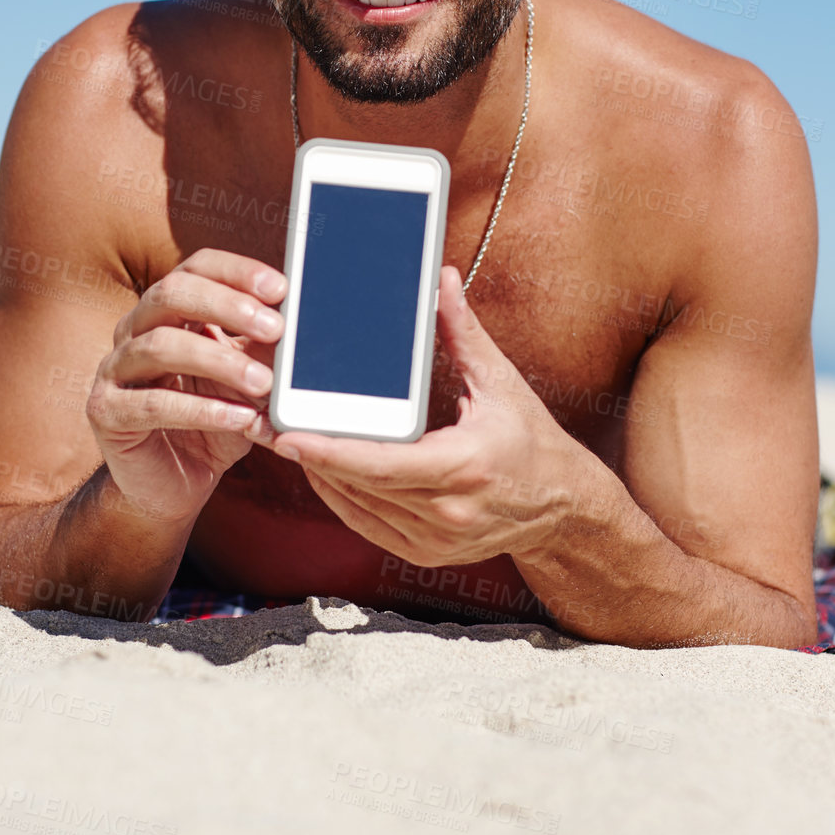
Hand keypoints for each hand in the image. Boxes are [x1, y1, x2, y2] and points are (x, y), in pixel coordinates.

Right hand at [86, 249, 284, 521]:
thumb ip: (264, 352)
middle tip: (276, 329)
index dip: (236, 271)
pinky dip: (202, 410)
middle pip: (171, 294)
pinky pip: (153, 404)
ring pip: (160, 346)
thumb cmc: (213, 424)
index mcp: (167, 311)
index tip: (281, 289)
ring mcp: (114, 369)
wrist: (174, 486)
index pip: (195, 268)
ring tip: (264, 385)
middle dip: (227, 306)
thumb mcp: (248, 383)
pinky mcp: (106, 412)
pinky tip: (240, 419)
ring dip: (220, 361)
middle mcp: (134, 330)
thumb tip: (304, 328)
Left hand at [269, 266, 598, 567]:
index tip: (290, 435)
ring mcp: (435, 540)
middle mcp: (447, 511)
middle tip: (270, 425)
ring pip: (357, 508)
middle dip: (311, 456)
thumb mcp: (502, 384)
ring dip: (320, 476)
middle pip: (360, 485)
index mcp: (464, 466)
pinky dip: (341, 498)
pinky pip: (368, 527)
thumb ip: (463, 333)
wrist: (564, 509)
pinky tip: (321, 470)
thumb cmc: (533, 441)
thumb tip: (443, 280)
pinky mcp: (427, 554)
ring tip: (287, 440)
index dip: (330, 453)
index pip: (381, 465)